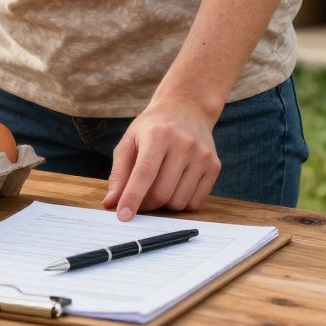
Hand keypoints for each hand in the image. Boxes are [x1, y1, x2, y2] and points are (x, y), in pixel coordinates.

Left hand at [101, 96, 220, 220]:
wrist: (186, 109)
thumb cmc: (151, 129)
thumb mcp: (129, 142)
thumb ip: (118, 173)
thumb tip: (110, 203)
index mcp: (157, 136)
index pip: (144, 174)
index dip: (132, 198)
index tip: (123, 217)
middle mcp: (183, 144)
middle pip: (161, 192)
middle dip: (146, 204)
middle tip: (139, 200)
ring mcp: (202, 156)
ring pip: (179, 202)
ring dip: (164, 205)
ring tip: (158, 188)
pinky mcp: (214, 166)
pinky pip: (196, 202)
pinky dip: (181, 203)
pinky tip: (175, 187)